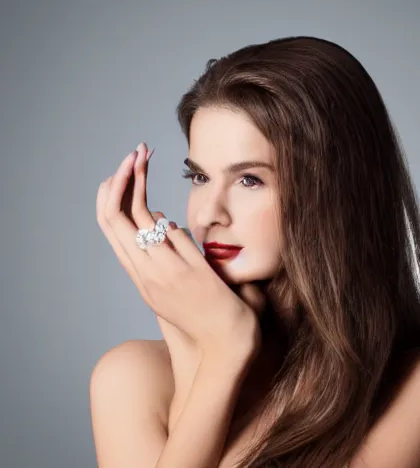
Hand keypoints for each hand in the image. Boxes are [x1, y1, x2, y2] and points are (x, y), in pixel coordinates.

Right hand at [96, 143, 265, 359]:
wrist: (223, 349)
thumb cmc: (202, 316)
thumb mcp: (175, 284)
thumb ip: (166, 253)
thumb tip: (164, 221)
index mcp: (142, 275)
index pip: (114, 230)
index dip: (112, 199)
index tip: (120, 174)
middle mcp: (147, 274)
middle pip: (116, 221)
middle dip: (120, 182)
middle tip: (131, 153)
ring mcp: (166, 274)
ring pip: (138, 222)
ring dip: (138, 185)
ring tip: (142, 157)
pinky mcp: (191, 274)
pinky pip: (173, 237)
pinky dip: (169, 219)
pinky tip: (172, 211)